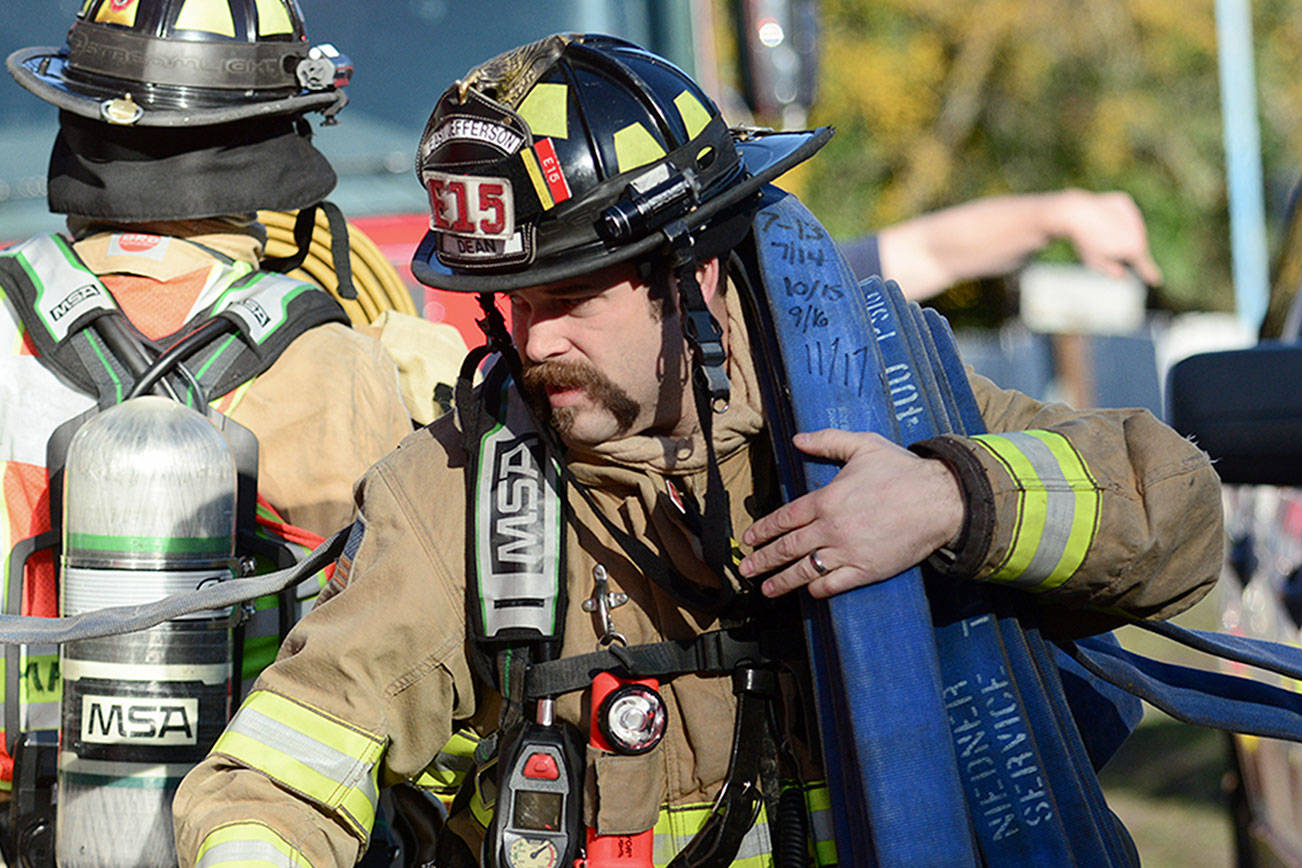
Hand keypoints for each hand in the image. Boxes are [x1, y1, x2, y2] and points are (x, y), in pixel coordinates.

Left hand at [738, 429, 964, 598]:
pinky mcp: (866, 570)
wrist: (941, 500)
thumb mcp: (863, 445)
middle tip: (746, 569)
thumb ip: (827, 441)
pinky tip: (808, 592)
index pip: (784, 518)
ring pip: (805, 570)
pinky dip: (817, 589)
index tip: (749, 540)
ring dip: (782, 581)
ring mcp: (848, 551)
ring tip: (766, 589)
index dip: (763, 530)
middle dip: (763, 560)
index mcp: (826, 499)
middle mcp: (831, 528)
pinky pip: (834, 584)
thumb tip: (798, 439)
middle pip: (787, 548)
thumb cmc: (903, 472)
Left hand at [1052, 189, 1163, 286]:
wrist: (1076, 213)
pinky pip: (1122, 213)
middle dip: (1124, 247)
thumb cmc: (1086, 241)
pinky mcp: (1124, 202)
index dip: (1150, 273)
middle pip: (1136, 243)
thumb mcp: (1096, 262)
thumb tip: (1123, 276)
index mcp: (1134, 249)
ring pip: (1131, 227)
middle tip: (1103, 244)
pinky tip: (1101, 216)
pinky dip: (1113, 216)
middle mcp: (1139, 231)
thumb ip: (1112, 271)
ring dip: (1120, 231)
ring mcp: (1133, 213)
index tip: (1156, 280)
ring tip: (1101, 230)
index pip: (1144, 265)